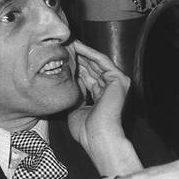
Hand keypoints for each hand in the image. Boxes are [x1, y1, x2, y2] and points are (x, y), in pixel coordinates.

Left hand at [66, 41, 141, 175]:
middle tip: (62, 45)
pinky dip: (89, 53)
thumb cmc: (86, 130)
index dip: (74, 67)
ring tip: (68, 42)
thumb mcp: (76, 108)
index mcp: (102, 96)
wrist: (97, 136)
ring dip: (82, 51)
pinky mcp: (118, 79)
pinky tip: (77, 46)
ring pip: (96, 62)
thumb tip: (67, 82)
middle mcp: (111, 88)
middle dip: (77, 56)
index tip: (59, 58)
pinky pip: (102, 61)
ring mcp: (117, 83)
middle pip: (92, 68)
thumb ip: (75, 94)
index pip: (88, 77)